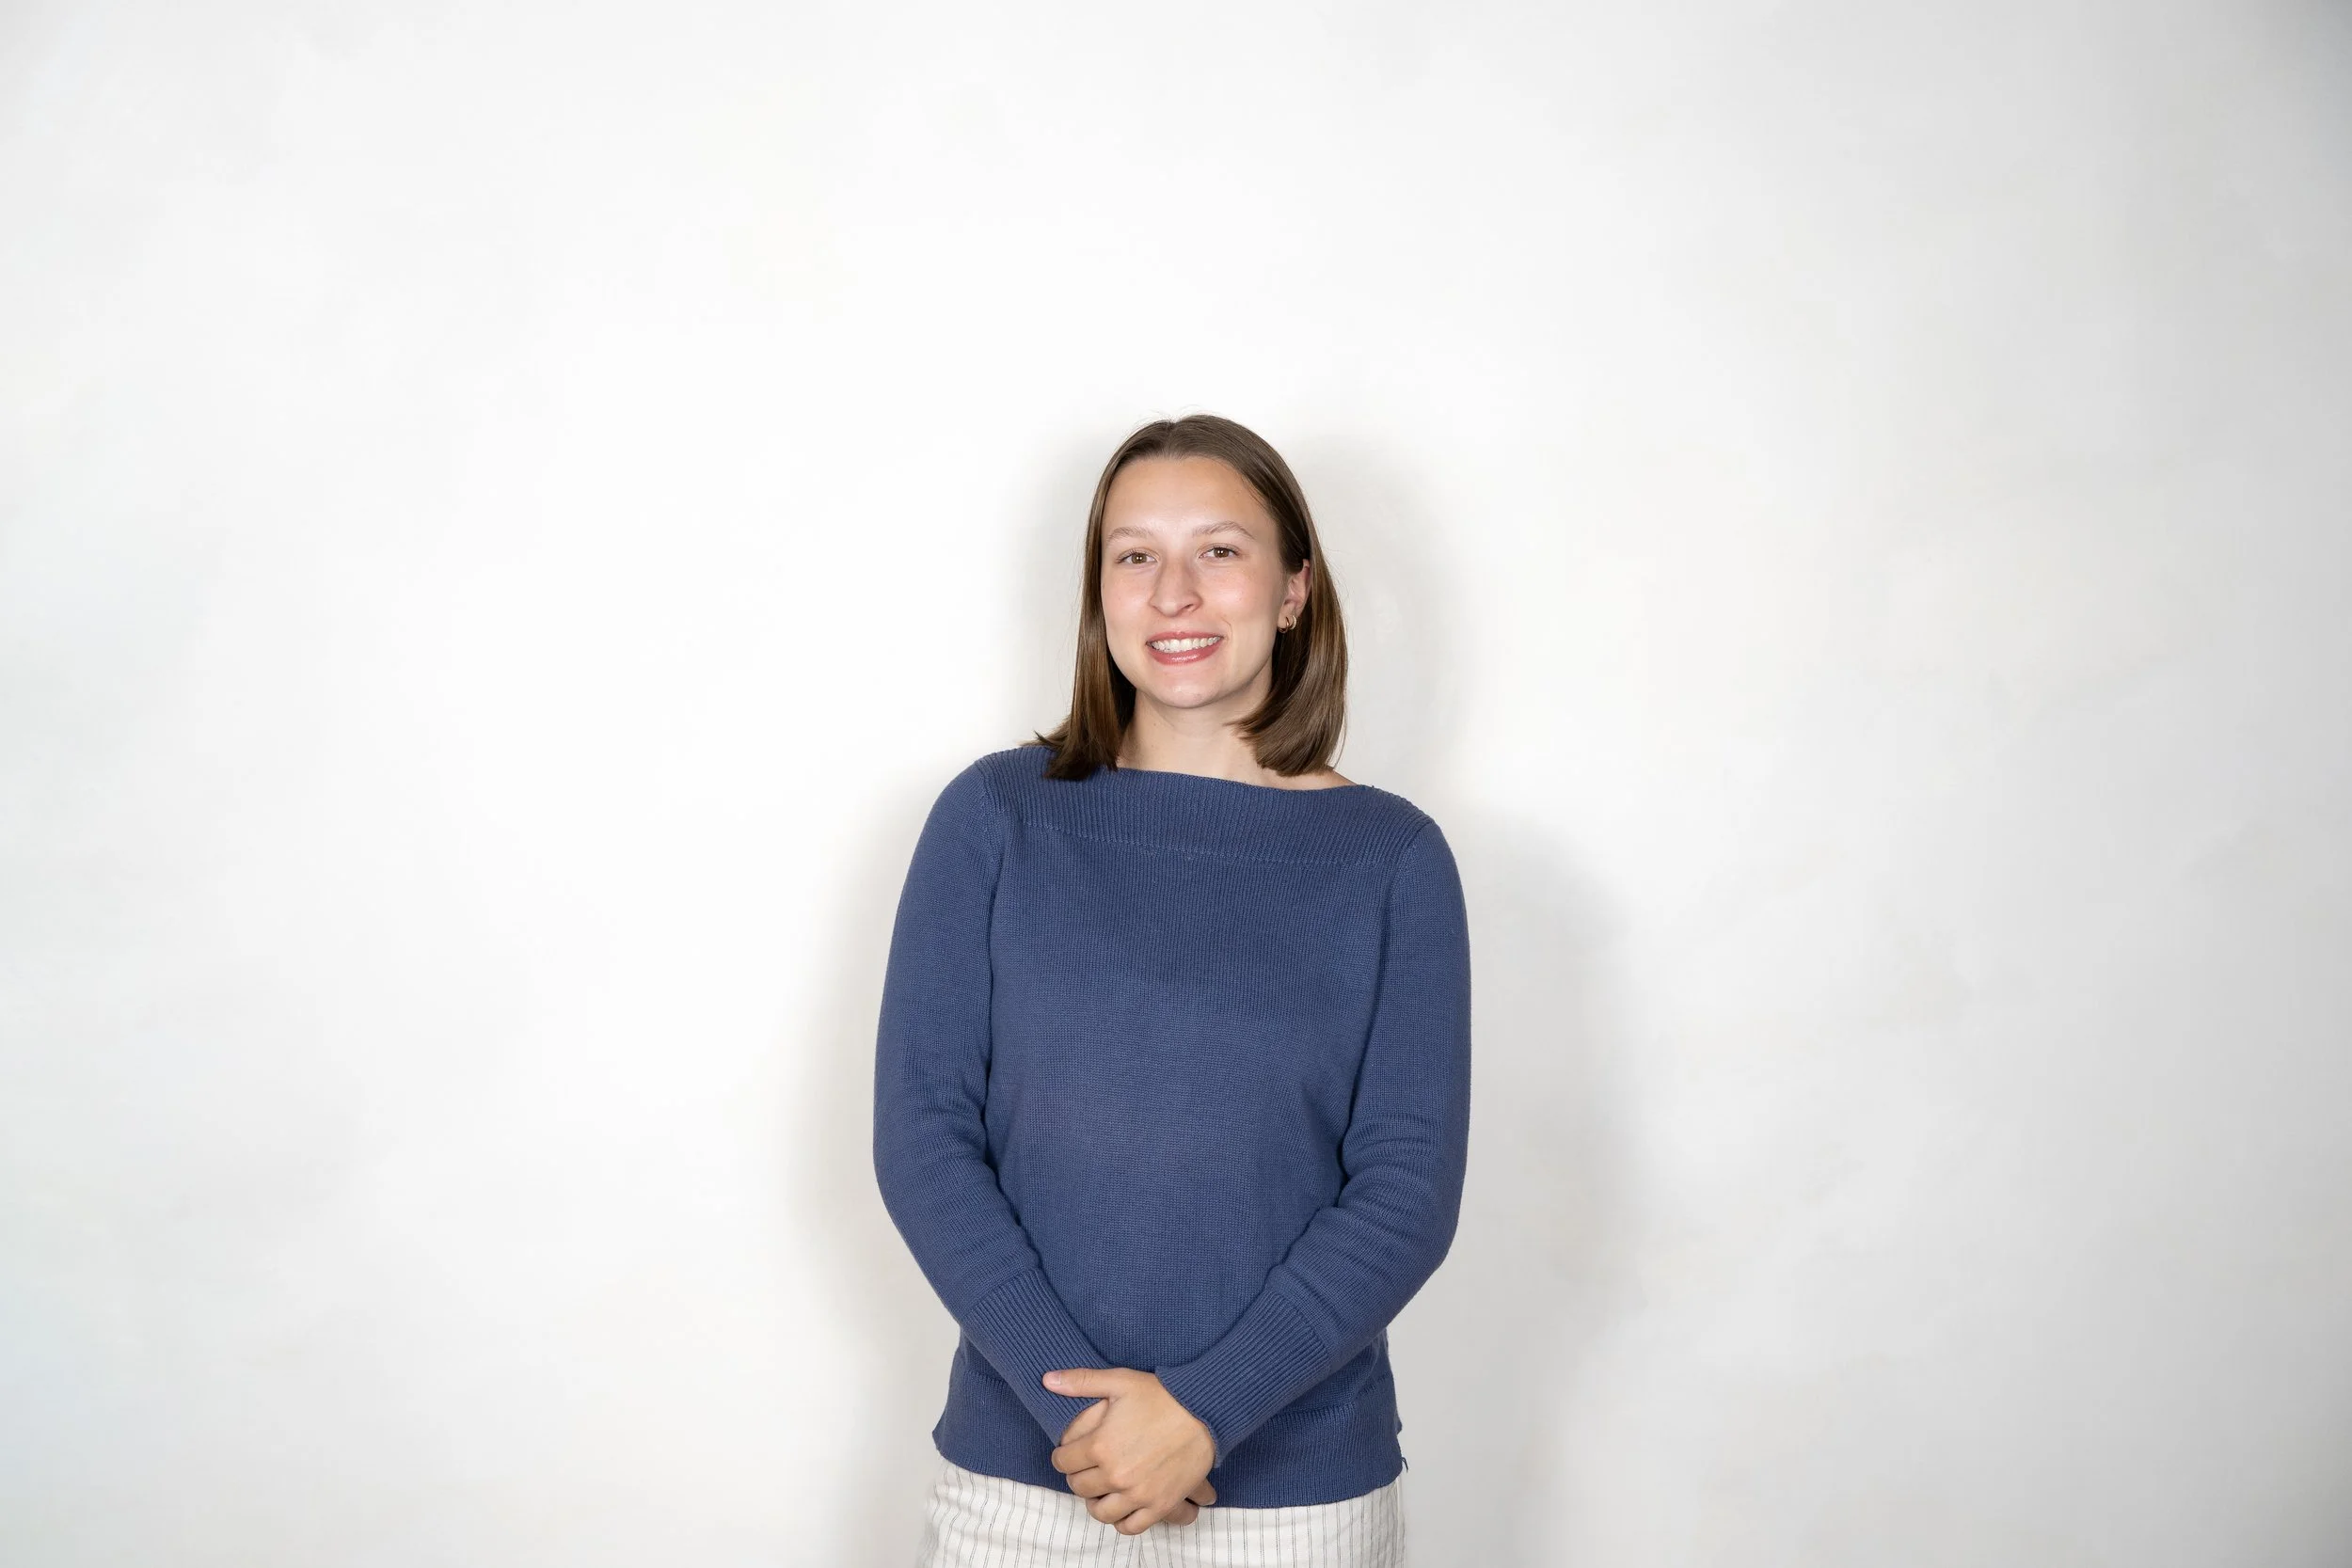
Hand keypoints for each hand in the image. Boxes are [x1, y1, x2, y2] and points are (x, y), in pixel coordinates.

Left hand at [1044, 1367, 1218, 1532]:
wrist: (1206, 1412)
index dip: (1062, 1454)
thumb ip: (1081, 1382)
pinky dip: (1121, 1520)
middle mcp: (1116, 1475)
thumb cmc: (1163, 1395)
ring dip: (1095, 1500)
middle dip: (1077, 1475)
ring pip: (1100, 1512)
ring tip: (1100, 1488)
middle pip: (1079, 1487)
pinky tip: (1121, 1506)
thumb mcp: (1120, 1381)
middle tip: (1085, 1466)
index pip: (1063, 1461)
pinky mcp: (1159, 1506)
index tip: (1069, 1451)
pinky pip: (1130, 1526)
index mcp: (1100, 1445)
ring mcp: (1138, 1494)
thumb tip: (1048, 1380)